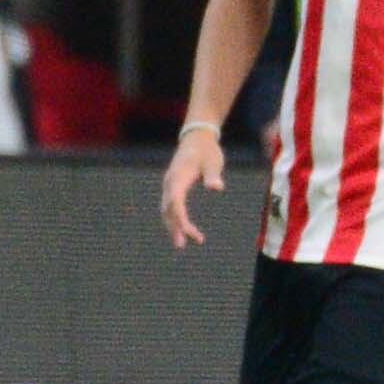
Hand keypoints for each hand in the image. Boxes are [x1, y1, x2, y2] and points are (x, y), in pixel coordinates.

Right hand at [161, 129, 225, 247]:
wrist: (197, 138)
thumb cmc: (207, 150)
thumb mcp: (213, 161)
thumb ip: (213, 175)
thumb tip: (217, 188)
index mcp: (178, 177)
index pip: (176, 203)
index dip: (181, 219)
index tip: (190, 233)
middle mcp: (170, 182)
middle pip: (168, 209)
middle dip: (174, 227)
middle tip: (181, 245)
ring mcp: (169, 185)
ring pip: (167, 209)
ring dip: (173, 226)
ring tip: (183, 243)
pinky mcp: (173, 187)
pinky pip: (170, 206)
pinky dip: (174, 219)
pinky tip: (183, 229)